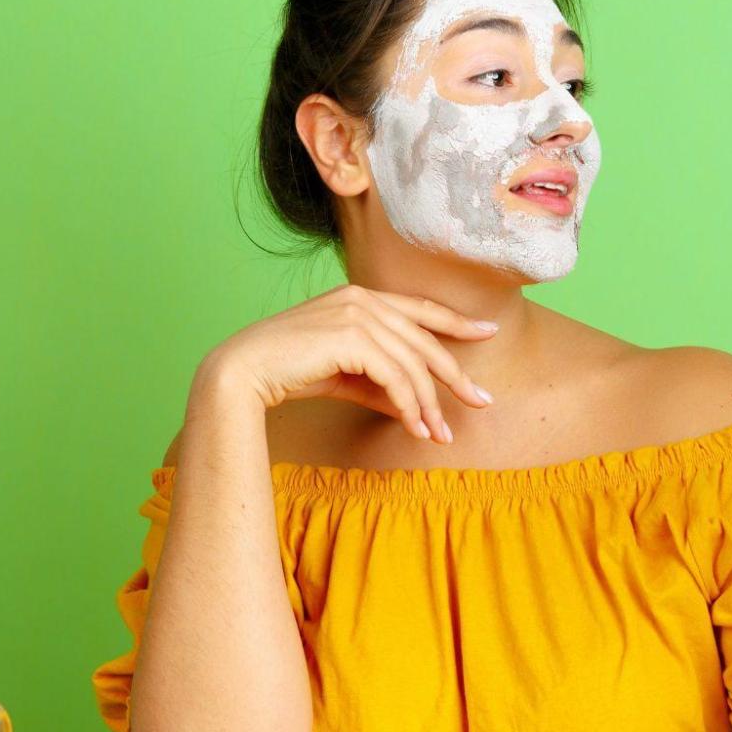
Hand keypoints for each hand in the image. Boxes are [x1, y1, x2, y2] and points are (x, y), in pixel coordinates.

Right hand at [196, 285, 495, 443]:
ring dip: (430, 403)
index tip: (488, 332)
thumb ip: (381, 384)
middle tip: (483, 402)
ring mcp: (356, 313)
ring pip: (412, 362)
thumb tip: (417, 409)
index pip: (420, 308)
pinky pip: (395, 375)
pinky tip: (416, 427)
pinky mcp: (350, 335)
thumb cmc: (289, 372)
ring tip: (439, 434)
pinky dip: (410, 405)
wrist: (243, 372)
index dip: (457, 322)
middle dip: (456, 375)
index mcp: (361, 297)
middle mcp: (362, 298)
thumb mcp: (345, 377)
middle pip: (425, 339)